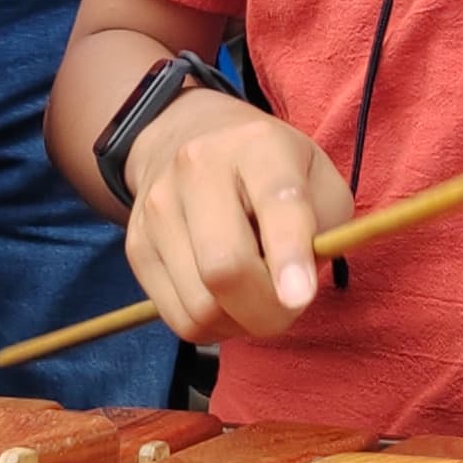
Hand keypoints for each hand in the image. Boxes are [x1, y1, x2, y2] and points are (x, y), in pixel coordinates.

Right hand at [122, 89, 350, 340]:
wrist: (189, 137)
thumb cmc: (273, 172)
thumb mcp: (319, 182)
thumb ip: (326, 233)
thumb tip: (295, 291)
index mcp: (258, 147)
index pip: (276, 202)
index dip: (288, 254)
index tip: (299, 296)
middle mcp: (197, 168)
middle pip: (225, 268)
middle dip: (266, 311)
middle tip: (288, 307)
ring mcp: (158, 206)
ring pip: (200, 305)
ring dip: (239, 321)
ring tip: (253, 294)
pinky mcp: (136, 243)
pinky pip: (177, 317)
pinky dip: (211, 325)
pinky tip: (223, 298)